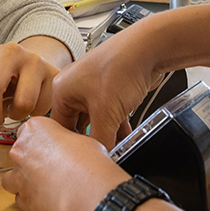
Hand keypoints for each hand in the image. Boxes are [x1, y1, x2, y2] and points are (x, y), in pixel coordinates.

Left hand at [0, 40, 61, 145]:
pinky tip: (31, 103)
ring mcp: (34, 61)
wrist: (34, 66)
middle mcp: (10, 52)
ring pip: (23, 102)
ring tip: (14, 107)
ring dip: (16, 115)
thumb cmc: (6, 80)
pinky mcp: (54, 74)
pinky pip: (41, 107)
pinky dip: (34, 113)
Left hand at [3, 117, 129, 210]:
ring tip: (43, 184)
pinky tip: (46, 199)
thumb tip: (71, 148)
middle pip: (19, 152)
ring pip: (10, 177)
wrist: (87, 192)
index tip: (53, 146)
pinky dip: (30, 200)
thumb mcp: (82, 139)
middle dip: (32, 160)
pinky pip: (21, 198)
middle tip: (52, 166)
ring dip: (23, 180)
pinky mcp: (24, 199)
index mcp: (34, 128)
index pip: (30, 130)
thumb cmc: (88, 163)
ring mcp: (19, 175)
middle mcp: (21, 150)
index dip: (43, 139)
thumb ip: (67, 141)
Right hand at [50, 29, 161, 148]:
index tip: (81, 162)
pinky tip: (125, 138)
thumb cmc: (121, 68)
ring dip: (105, 134)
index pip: (59, 128)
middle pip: (77, 125)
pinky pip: (109, 114)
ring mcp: (93, 88)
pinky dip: (116, 126)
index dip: (71, 146)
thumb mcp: (107, 113)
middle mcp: (74, 88)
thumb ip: (100, 141)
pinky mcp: (111, 90)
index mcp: (61, 90)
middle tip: (99, 158)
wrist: (150, 48)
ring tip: (114, 151)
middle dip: (90, 141)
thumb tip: (99, 160)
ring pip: (95, 121)